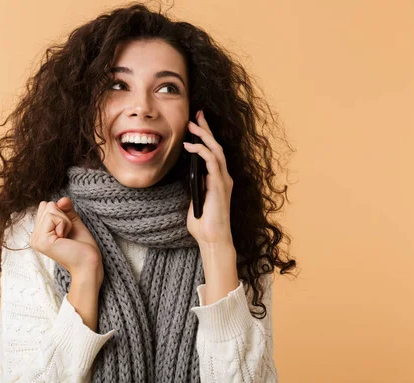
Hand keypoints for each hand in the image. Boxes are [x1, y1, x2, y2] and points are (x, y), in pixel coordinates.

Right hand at [30, 197, 103, 285]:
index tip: (68, 231)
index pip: (45, 206)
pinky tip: (65, 238)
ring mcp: (36, 240)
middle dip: (63, 216)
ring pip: (50, 208)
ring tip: (67, 237)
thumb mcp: (73, 223)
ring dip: (65, 221)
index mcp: (39, 234)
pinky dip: (64, 224)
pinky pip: (53, 216)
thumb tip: (61, 199)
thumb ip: (66, 209)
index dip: (61, 213)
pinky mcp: (42, 240)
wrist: (89, 264)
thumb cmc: (84, 247)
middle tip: (68, 234)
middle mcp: (34, 237)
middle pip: (47, 205)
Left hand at [183, 110, 233, 248]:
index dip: (206, 136)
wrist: (212, 239)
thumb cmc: (203, 224)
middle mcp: (224, 177)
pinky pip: (212, 161)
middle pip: (217, 146)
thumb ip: (196, 188)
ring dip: (204, 135)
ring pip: (216, 150)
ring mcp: (223, 180)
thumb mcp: (196, 201)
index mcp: (219, 180)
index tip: (197, 123)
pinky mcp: (219, 184)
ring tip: (192, 124)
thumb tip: (190, 177)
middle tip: (197, 114)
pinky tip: (189, 145)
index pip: (213, 152)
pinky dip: (200, 151)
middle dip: (206, 129)